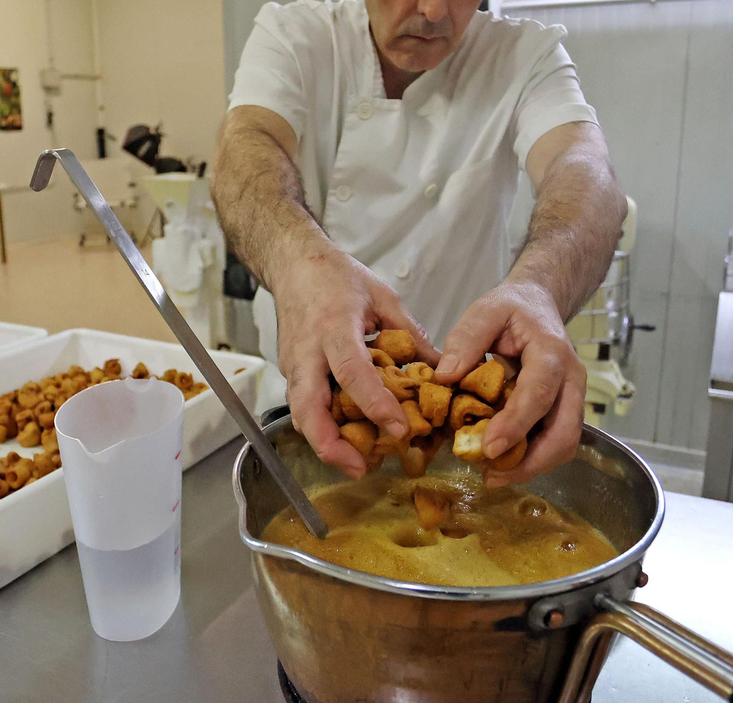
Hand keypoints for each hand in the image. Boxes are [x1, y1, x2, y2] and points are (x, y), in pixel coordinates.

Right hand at [273, 246, 438, 477]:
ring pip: (300, 415)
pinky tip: (348, 440)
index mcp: (334, 327)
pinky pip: (303, 407)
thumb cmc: (337, 276)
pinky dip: (323, 429)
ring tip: (360, 463)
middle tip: (362, 468)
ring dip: (326, 444)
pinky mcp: (290, 372)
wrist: (294, 265)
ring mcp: (294, 364)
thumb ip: (410, 334)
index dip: (374, 404)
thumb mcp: (383, 296)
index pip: (352, 372)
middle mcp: (308, 351)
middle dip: (331, 444)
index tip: (399, 429)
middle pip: (308, 408)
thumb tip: (442, 368)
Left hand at [435, 281, 585, 487]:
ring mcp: (573, 397)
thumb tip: (446, 377)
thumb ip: (465, 339)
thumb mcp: (485, 310)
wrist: (538, 305)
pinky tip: (503, 461)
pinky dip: (532, 458)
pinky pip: (556, 442)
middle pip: (564, 432)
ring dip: (532, 465)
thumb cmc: (512, 309)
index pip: (539, 393)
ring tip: (493, 474)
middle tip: (491, 474)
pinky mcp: (565, 410)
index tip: (489, 448)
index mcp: (551, 352)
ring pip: (564, 444)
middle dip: (530, 461)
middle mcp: (571, 379)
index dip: (516, 423)